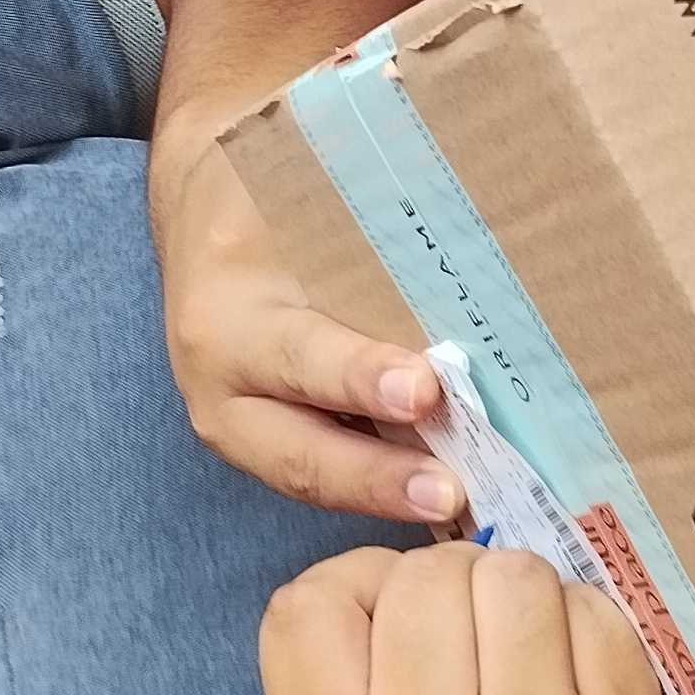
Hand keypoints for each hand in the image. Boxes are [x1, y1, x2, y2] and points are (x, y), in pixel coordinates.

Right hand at [153, 123, 463, 525]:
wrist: (207, 209)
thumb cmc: (272, 185)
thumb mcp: (302, 182)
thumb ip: (374, 211)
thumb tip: (486, 189)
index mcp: (230, 312)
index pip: (298, 355)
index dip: (359, 377)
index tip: (423, 389)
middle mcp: (224, 386)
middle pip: (299, 453)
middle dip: (378, 478)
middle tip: (451, 491)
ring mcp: (241, 430)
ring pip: (314, 483)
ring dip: (390, 502)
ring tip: (462, 513)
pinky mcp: (270, 450)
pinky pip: (329, 480)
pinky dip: (389, 496)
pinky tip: (455, 508)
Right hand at [261, 545, 694, 694]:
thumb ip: (332, 682)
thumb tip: (385, 561)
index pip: (309, 605)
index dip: (354, 591)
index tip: (391, 628)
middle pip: (421, 575)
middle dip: (447, 589)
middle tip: (471, 648)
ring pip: (510, 572)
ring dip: (518, 595)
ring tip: (522, 658)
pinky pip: (590, 608)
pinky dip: (582, 624)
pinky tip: (574, 682)